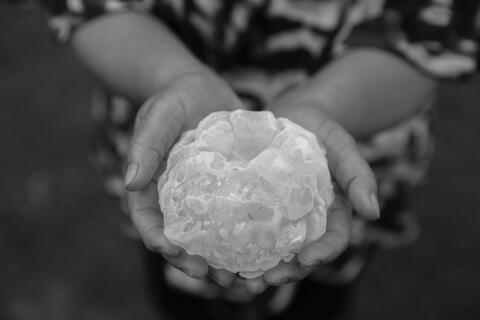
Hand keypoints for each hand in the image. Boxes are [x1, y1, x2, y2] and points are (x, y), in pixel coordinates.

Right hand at [124, 71, 242, 285]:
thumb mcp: (159, 114)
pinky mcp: (228, 190)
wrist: (202, 89)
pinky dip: (243, 238)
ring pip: (207, 236)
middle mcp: (176, 197)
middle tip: (213, 275)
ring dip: (219, 259)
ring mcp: (203, 197)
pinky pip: (233, 218)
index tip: (173, 250)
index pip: (147, 219)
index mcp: (152, 185)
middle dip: (191, 261)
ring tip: (239, 277)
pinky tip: (261, 250)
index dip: (157, 238)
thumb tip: (130, 182)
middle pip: (179, 238)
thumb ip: (146, 143)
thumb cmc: (174, 98)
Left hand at [243, 104, 378, 293]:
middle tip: (264, 281)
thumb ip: (359, 176)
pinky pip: (250, 231)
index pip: (333, 240)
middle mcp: (306, 220)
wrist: (293, 116)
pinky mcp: (258, 208)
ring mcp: (281, 216)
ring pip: (273, 250)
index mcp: (332, 212)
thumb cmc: (323, 131)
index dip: (322, 253)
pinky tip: (221, 258)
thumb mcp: (343, 147)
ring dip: (257, 269)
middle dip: (285, 271)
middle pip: (299, 254)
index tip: (306, 259)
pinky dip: (237, 248)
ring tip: (237, 279)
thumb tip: (374, 213)